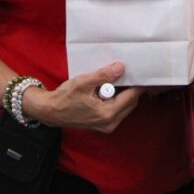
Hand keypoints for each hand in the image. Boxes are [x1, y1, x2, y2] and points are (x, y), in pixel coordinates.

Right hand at [24, 62, 142, 133]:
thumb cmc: (64, 98)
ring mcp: (107, 126)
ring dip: (124, 94)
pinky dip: (117, 100)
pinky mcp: (103, 125)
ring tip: (116, 81)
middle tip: (128, 73)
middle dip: (131, 89)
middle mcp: (110, 123)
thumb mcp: (84, 82)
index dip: (138, 84)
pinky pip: (118, 111)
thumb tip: (120, 68)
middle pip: (131, 103)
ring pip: (125, 107)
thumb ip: (103, 75)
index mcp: (107, 113)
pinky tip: (109, 90)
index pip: (132, 97)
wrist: (51, 112)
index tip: (143, 73)